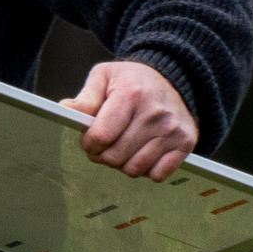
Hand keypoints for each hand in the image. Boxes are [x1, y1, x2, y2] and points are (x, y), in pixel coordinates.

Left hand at [61, 59, 196, 179]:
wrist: (173, 77)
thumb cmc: (132, 80)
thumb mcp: (104, 77)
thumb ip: (85, 97)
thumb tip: (66, 110)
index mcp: (132, 94)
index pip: (101, 136)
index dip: (88, 144)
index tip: (89, 140)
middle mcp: (155, 113)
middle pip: (115, 157)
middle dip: (103, 156)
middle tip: (105, 145)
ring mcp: (173, 129)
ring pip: (134, 169)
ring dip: (123, 164)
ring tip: (123, 148)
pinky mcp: (186, 142)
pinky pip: (157, 174)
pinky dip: (146, 170)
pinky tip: (143, 153)